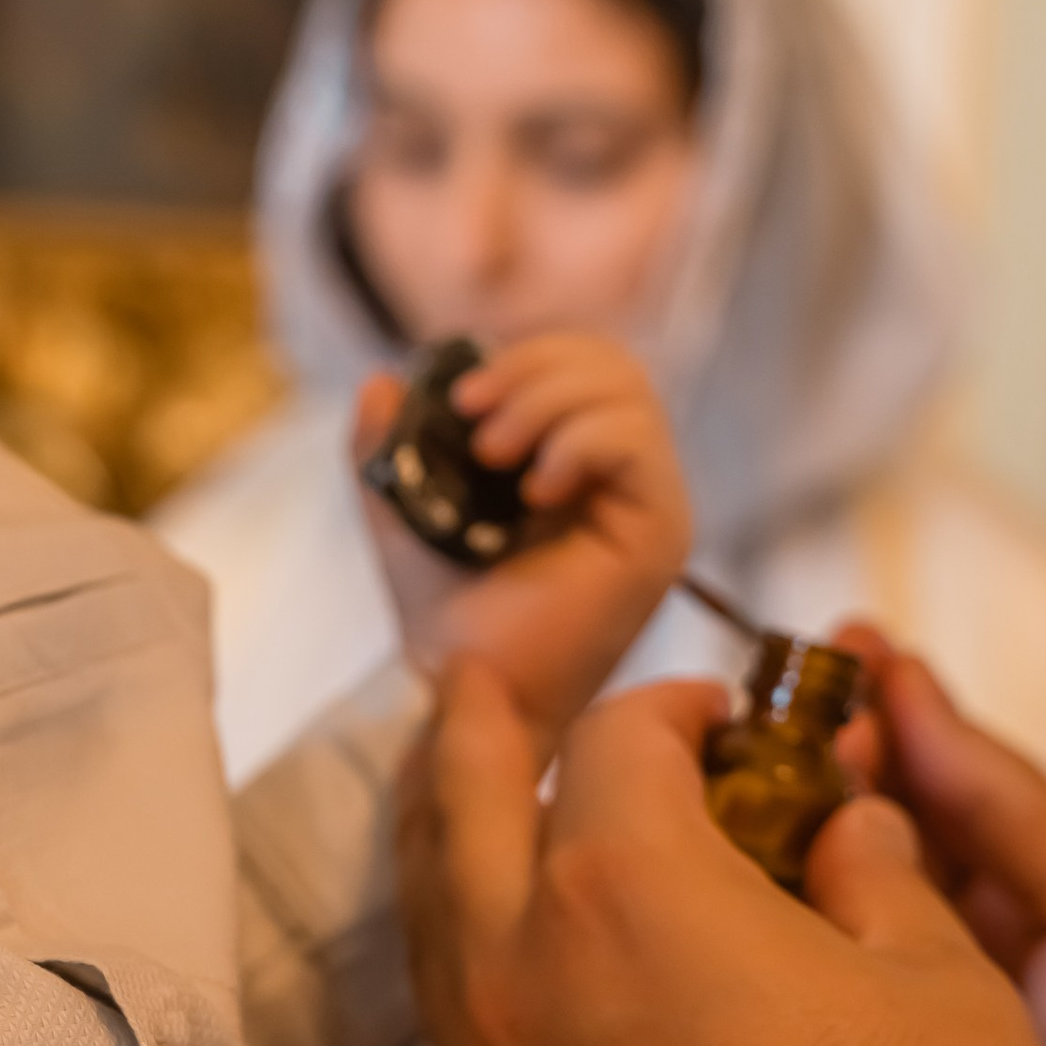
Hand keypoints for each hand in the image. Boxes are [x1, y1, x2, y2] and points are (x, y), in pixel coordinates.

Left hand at [355, 332, 692, 753]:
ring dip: (546, 403)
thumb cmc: (447, 619)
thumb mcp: (404, 510)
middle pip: (613, 363)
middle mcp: (627, 478)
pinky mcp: (663, 531)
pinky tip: (535, 494)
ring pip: (628, 392)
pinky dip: (577, 444)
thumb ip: (389, 444)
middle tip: (474, 418)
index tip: (460, 395)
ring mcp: (651, 503)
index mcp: (580, 461)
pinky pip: (635, 443)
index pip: (585, 363)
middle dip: (533, 368)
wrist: (466, 690)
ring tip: (494, 458)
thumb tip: (381, 379)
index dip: (525, 355)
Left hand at [402, 664, 1045, 1045]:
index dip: (675, 707)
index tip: (721, 717)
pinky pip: (462, 1032)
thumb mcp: (944, 986)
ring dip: (454, 840)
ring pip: (436, 921)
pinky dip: (475, 962)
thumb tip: (844, 827)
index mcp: (624, 888)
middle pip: (460, 798)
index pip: (618, 737)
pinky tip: (519, 962)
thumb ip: (875, 875)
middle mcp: (521, 973)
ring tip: (471, 795)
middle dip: (477, 720)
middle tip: (482, 674)